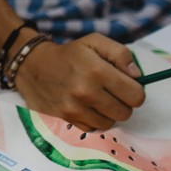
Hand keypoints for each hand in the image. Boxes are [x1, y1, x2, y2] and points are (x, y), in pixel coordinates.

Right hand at [13, 33, 144, 130]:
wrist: (32, 65)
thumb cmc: (69, 53)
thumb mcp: (94, 42)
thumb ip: (121, 54)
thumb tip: (137, 76)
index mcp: (97, 71)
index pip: (136, 96)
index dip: (134, 90)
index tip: (125, 85)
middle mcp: (86, 92)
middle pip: (125, 113)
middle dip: (122, 103)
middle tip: (109, 92)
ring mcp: (75, 109)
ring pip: (110, 123)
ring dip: (107, 113)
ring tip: (96, 98)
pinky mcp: (66, 120)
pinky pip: (93, 128)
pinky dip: (92, 119)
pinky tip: (85, 106)